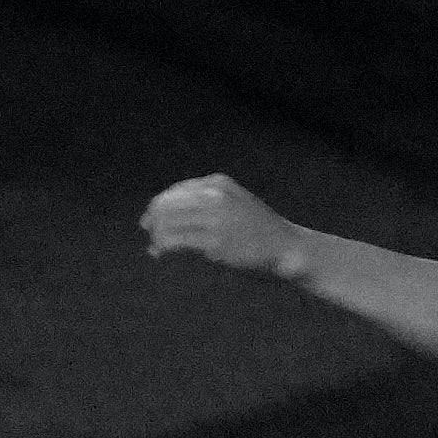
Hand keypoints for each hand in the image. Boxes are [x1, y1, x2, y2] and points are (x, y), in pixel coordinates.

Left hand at [140, 173, 300, 276]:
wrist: (287, 247)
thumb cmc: (260, 230)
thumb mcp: (235, 203)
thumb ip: (208, 202)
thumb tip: (170, 214)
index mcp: (218, 183)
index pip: (176, 191)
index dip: (158, 206)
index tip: (151, 221)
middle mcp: (214, 196)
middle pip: (167, 204)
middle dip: (154, 220)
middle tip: (149, 235)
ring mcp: (214, 218)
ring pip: (167, 222)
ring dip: (156, 235)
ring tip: (155, 248)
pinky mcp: (214, 242)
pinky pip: (175, 241)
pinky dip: (162, 247)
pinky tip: (160, 254)